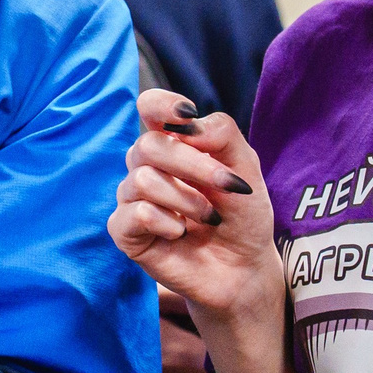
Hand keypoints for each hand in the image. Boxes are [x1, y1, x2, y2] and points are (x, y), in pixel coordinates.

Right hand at [110, 90, 281, 324]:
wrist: (244, 268)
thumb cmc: (241, 216)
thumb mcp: (246, 171)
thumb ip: (224, 137)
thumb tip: (190, 126)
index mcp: (173, 144)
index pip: (149, 107)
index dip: (161, 104)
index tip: (187, 114)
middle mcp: (146, 167)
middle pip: (149, 146)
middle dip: (194, 165)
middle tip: (227, 186)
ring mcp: (133, 199)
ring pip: (142, 180)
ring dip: (186, 199)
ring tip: (209, 217)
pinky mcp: (125, 232)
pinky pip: (136, 214)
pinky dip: (167, 222)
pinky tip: (180, 233)